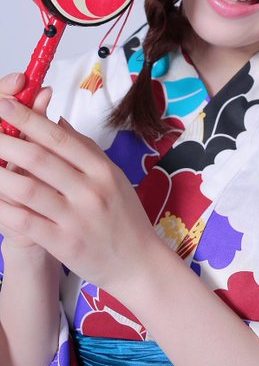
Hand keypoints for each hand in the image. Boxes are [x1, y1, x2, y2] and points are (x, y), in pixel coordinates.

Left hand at [0, 97, 154, 293]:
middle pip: (40, 159)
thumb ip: (85, 149)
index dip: (29, 119)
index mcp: (102, 169)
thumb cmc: (124, 216)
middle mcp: (90, 190)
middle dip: (6, 141)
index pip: (60, 137)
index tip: (6, 103)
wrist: (138, 262)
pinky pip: (25, 222)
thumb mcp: (113, 176)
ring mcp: (76, 217)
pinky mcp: (64, 243)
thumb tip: (56, 120)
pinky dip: (3, 209)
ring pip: (27, 190)